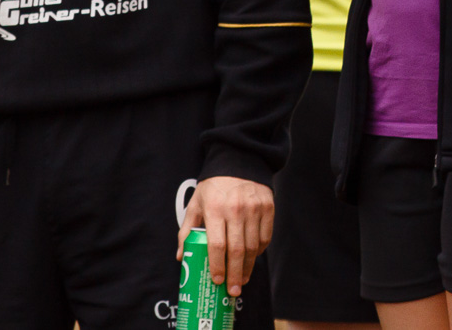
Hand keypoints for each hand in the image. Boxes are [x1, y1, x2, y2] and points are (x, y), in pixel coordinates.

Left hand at [177, 176, 273, 297]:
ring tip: (242, 279)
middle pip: (238, 249)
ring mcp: (255, 208)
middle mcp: (237, 209)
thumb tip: (182, 256)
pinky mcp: (268, 206)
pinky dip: (260, 250)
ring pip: (254, 246)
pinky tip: (253, 258)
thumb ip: (187, 230)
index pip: (217, 245)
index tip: (217, 281)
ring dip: (248, 266)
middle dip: (234, 274)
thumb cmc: (214, 186)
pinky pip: (266, 236)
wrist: (239, 160)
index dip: (218, 266)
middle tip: (233, 291)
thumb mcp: (196, 204)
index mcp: (216, 209)